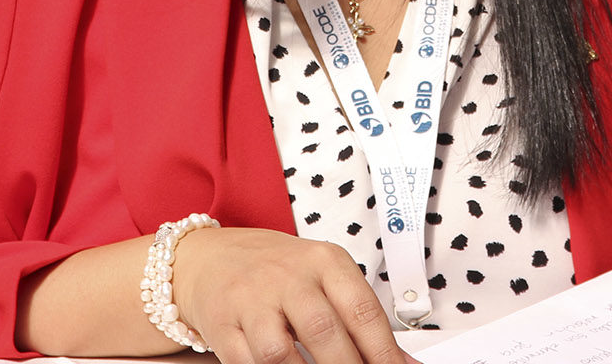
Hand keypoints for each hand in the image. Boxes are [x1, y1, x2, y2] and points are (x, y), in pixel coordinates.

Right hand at [172, 226, 413, 363]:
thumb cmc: (275, 271)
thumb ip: (358, 318)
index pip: (362, 311)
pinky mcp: (221, 323)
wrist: (209, 258)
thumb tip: (401, 363)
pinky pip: (247, 363)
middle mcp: (287, 276)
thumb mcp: (322, 278)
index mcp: (324, 261)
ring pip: (280, 353)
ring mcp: (251, 299)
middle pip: (324, 332)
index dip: (383, 353)